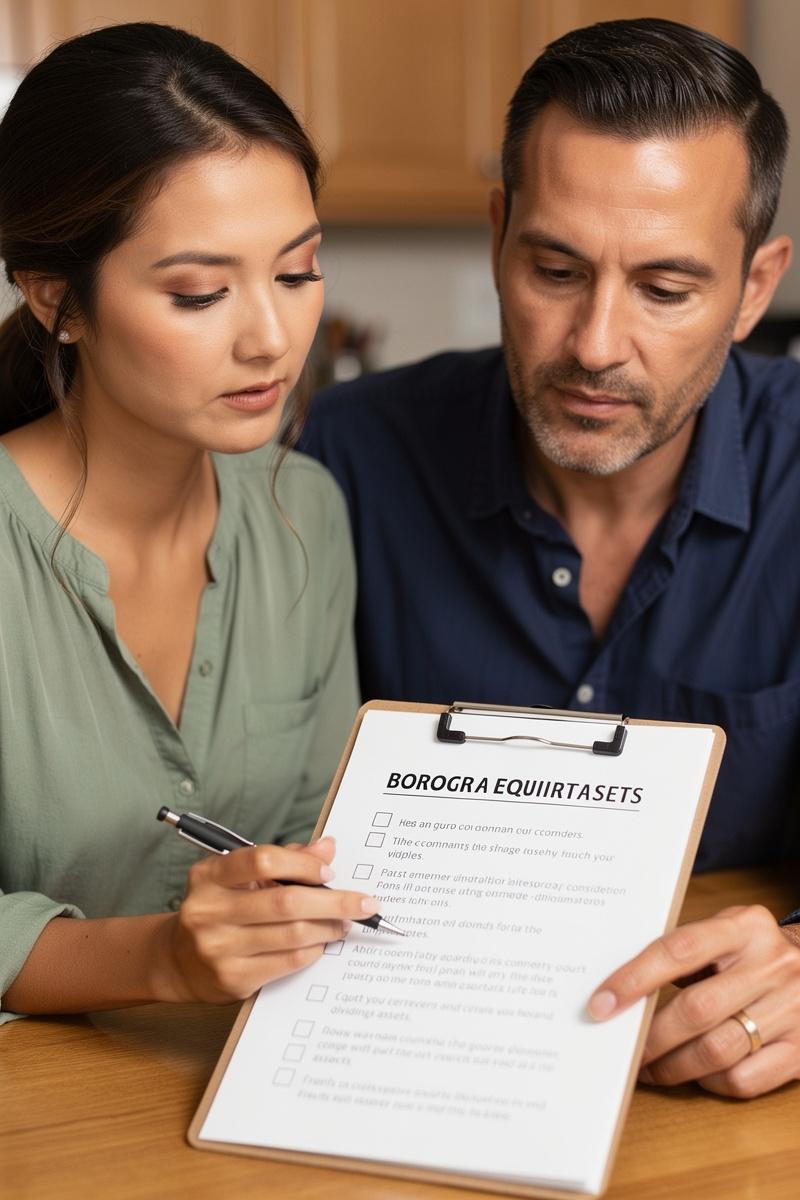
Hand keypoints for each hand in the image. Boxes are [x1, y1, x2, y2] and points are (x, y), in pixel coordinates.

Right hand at [157, 836, 377, 1003]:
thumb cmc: (220, 908)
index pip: (263, 861)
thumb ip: (284, 860)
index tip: (330, 870)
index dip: (303, 864)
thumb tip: (327, 847)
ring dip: (328, 927)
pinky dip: (313, 950)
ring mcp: (218, 947)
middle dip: (334, 901)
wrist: (178, 959)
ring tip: (345, 922)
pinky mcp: (232, 978)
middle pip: (286, 901)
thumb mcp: (239, 877)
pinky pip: (287, 961)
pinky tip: (321, 943)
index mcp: (209, 875)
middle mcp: (208, 909)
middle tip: (364, 903)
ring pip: (292, 934)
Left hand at [587, 905, 799, 1097]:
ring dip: (673, 1066)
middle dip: (650, 1037)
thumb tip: (620, 989)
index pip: (678, 949)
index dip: (634, 979)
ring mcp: (792, 1009)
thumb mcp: (727, 932)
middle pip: (695, 1009)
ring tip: (649, 1069)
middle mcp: (771, 965)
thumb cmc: (755, 951)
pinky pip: (743, 1079)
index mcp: (744, 927)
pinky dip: (710, 1082)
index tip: (600, 1004)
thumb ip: (684, 951)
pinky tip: (694, 1074)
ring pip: (716, 1051)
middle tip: (624, 1052)